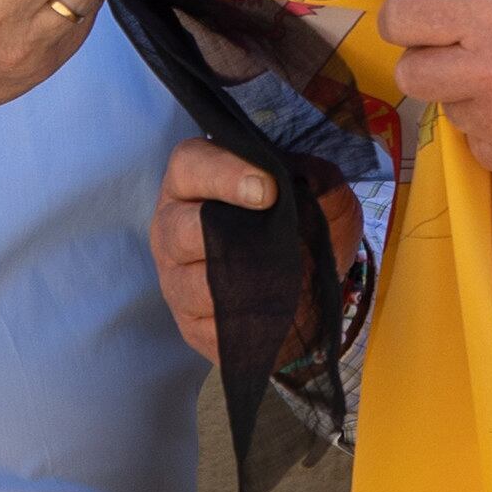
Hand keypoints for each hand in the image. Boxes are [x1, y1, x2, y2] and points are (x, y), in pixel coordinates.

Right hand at [150, 138, 363, 365]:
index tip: (268, 190)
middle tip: (272, 240)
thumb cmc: (302, 219)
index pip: (191, 164)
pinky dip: (247, 321)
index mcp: (194, 179)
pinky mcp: (190, 323)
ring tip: (283, 279)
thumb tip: (310, 187)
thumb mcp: (319, 191)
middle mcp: (172, 226)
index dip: (224, 173)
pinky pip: (211, 327)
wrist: (311, 277)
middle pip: (179, 229)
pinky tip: (275, 312)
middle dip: (222, 233)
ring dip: (243, 283)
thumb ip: (316, 180)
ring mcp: (176, 278)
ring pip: (194, 284)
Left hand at [380, 0, 491, 184]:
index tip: (430, 20)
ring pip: (449, 112)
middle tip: (472, 49)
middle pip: (410, 75)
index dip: (413, 18)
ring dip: (472, 95)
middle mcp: (491, 72)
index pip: (399, 22)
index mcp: (491, 9)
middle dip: (434, 59)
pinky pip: (482, 147)